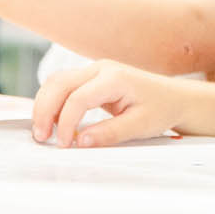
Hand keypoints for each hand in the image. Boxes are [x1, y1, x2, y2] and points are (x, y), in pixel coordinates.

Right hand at [32, 60, 194, 148]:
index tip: (64, 144)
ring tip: (42, 131)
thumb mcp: (140, 126)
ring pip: (57, 81)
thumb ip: (109, 133)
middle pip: (59, 84)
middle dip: (44, 110)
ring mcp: (95, 71)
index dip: (65, 122)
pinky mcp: (91, 78)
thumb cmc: (161, 108)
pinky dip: (53, 101)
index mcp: (114, 78)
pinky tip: (51, 120)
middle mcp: (101, 69)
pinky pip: (64, 85)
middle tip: (41, 137)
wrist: (174, 97)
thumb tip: (80, 142)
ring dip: (45, 105)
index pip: (78, 98)